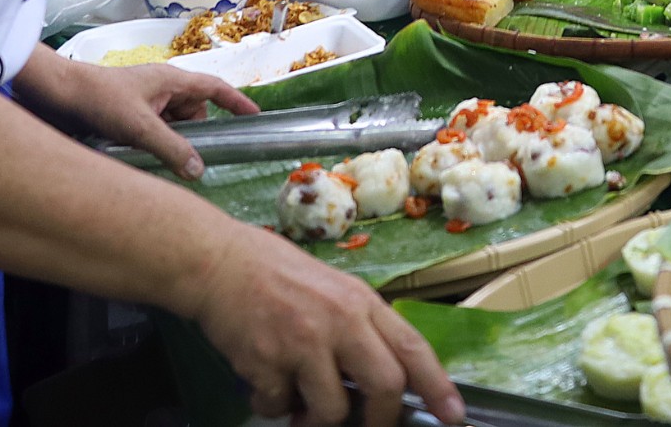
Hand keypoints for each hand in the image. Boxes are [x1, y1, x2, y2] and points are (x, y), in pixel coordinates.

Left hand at [41, 59, 256, 179]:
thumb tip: (200, 171)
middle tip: (183, 155)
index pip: (214, 88)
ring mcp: (145, 102)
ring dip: (169, 141)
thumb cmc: (99, 100)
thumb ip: (172, 149)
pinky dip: (153, 144)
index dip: (237, 101)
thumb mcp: (139, 127)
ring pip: (174, 125)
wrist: (55, 96)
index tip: (256, 116)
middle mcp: (161, 88)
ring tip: (151, 154)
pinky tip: (141, 157)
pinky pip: (155, 132)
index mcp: (171, 80)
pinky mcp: (129, 116)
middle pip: (194, 113)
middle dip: (192, 134)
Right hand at [186, 223, 461, 425]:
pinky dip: (271, 406)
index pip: (412, 347)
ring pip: (331, 410)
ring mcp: (303, 341)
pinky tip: (262, 382)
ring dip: (313, 419)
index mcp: (361, 302)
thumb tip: (380, 381)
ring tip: (296, 404)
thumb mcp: (331, 290)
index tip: (454, 415)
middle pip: (385, 385)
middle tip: (362, 426)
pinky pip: (279, 407)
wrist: (217, 261)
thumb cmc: (275, 273)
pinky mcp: (266, 359)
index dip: (438, 385)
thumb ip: (357, 329)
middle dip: (378, 420)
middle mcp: (339, 320)